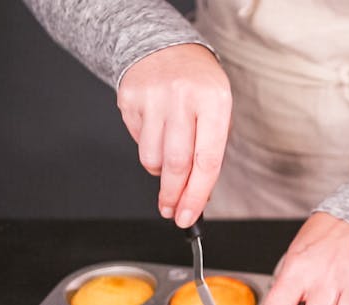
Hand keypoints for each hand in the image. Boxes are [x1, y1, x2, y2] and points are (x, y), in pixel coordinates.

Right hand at [117, 43, 231, 227]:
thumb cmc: (198, 83)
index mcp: (214, 101)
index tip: (188, 215)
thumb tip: (200, 194)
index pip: (206, 160)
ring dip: (160, 172)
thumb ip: (211, 150)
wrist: (164, 46)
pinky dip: (149, 150)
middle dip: (174, 196)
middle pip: (176, 164)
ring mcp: (153, 97)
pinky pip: (138, 142)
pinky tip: (157, 134)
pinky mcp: (129, 99)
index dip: (197, 195)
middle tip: (172, 212)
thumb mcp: (219, 109)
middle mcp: (183, 98)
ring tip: (169, 161)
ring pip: (152, 158)